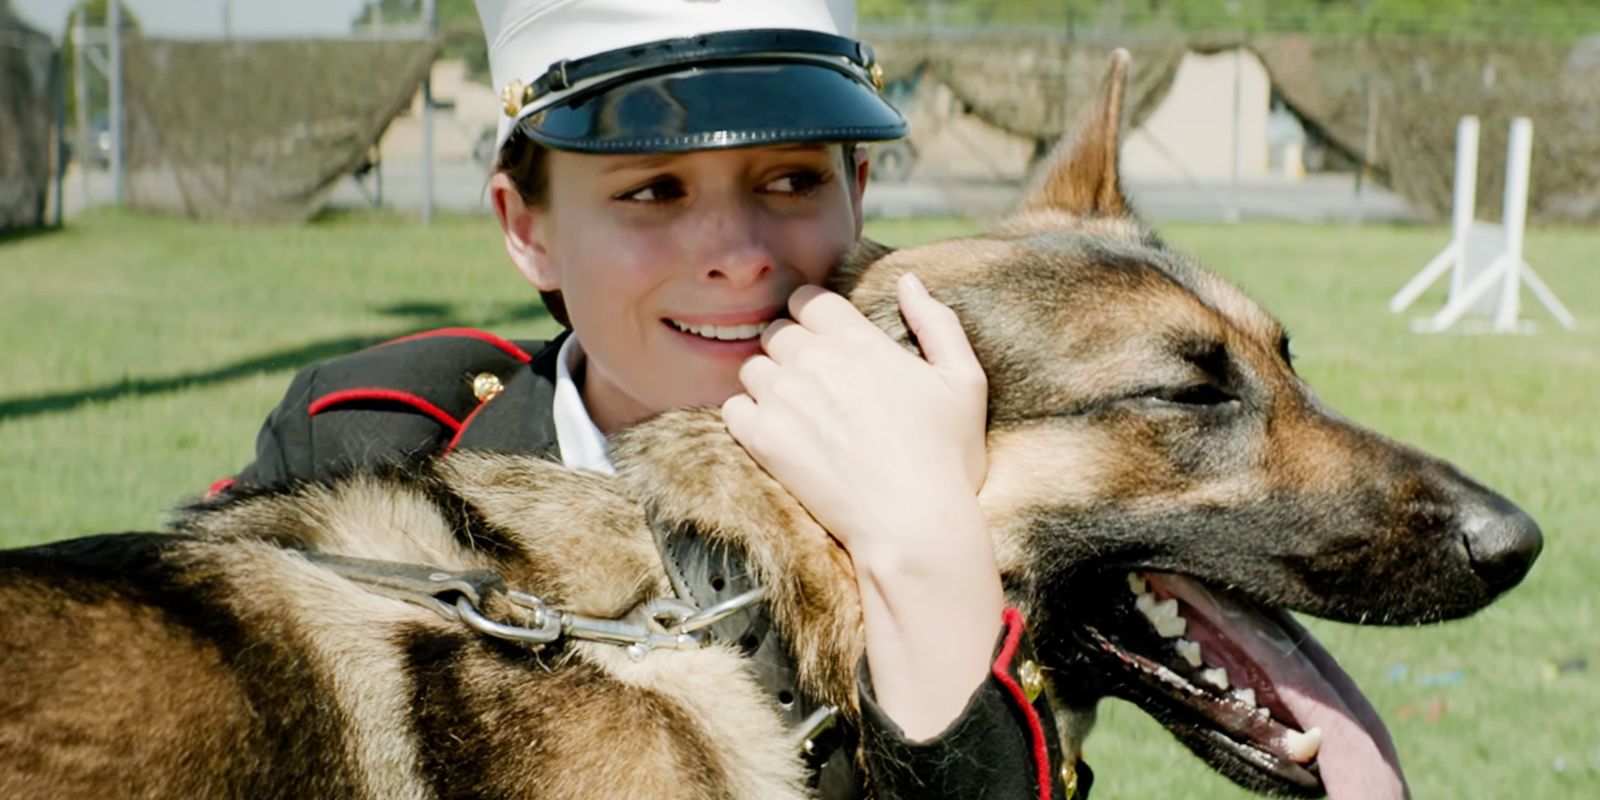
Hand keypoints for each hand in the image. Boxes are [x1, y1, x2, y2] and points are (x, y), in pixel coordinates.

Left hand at [722, 273, 987, 563]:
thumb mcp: (965, 381)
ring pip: (751, 367)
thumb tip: (908, 280)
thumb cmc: (946, 457)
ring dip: (769, 382)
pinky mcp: (763, 438)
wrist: (912, 523)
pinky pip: (733, 408)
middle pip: (776, 330)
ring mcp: (784, 398)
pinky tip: (776, 435)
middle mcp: (814, 360)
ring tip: (797, 413)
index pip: (807, 298)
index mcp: (858, 340)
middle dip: (790, 348)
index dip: (812, 315)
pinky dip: (748, 417)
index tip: (824, 339)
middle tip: (814, 382)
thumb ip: (937, 322)